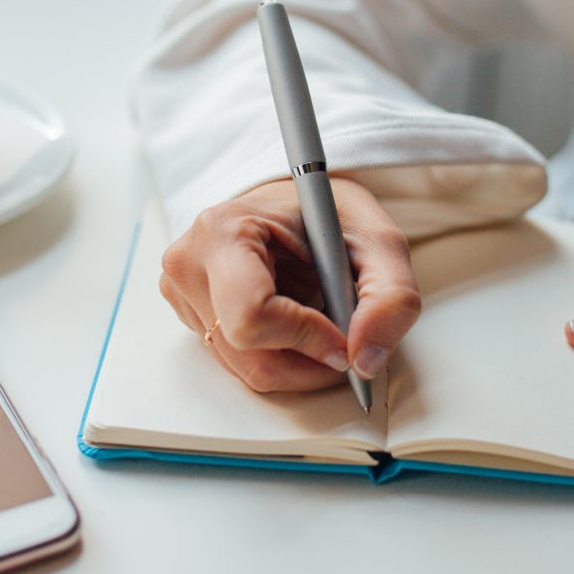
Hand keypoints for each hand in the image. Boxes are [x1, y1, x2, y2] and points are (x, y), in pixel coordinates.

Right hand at [159, 178, 420, 392]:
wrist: (294, 203)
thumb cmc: (328, 215)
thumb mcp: (380, 243)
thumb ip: (390, 299)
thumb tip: (366, 361)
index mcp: (223, 232)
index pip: (251, 316)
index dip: (306, 339)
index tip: (344, 336)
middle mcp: (190, 265)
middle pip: (252, 356)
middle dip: (312, 360)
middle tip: (345, 338)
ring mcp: (183, 294)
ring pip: (249, 370)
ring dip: (301, 361)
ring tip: (320, 320)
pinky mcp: (191, 317)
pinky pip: (241, 365)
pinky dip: (281, 356)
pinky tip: (294, 321)